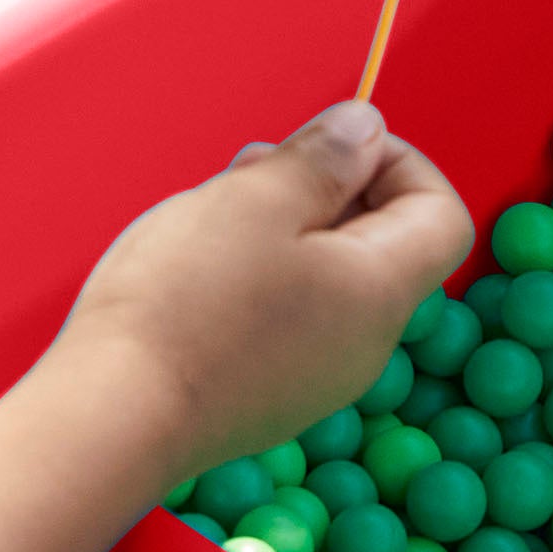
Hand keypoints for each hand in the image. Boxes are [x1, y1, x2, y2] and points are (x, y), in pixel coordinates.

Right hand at [48, 102, 472, 476]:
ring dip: (282, 228)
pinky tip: (196, 268)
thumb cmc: (185, 303)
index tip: (327, 147)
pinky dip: (258, 277)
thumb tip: (367, 129)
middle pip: (379, 241)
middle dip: (324, 187)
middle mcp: (365, 345)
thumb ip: (324, 158)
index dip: (397, 161)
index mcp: (381, 292)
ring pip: (325, 276)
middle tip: (251, 171)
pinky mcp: (267, 398)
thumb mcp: (258, 199)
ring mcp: (316, 379)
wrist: (111, 421)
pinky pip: (288, 317)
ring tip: (211, 212)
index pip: (441, 213)